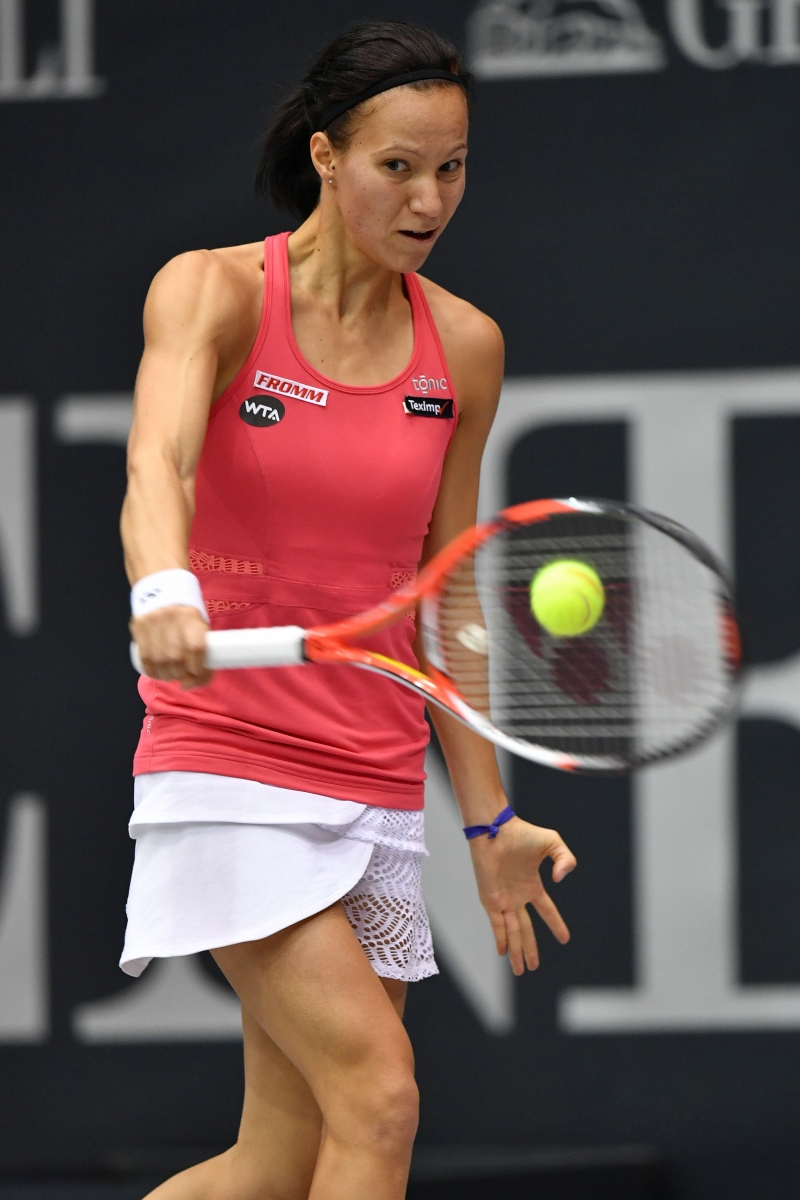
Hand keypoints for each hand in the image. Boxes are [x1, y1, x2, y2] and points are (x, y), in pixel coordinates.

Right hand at [130, 605, 212, 688]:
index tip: (198, 675)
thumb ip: (201, 648)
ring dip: (167, 676)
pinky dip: (152, 672)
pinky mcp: (138, 627)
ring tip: (171, 675)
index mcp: (191, 617)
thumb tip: (197, 679)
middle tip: (184, 676)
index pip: (196, 648)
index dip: (199, 668)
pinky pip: (144, 658)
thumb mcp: (199, 623)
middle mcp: (171, 619)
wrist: (160, 588)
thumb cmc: (186, 613)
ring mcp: (152, 623)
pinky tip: (158, 673)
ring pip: (159, 661)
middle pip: (176, 658)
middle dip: (181, 674)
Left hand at [469, 816, 576, 975]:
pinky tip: (505, 952)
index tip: (564, 939)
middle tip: (534, 967)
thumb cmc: (522, 833)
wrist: (495, 830)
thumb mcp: (554, 844)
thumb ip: (565, 860)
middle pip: (526, 929)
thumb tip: (560, 881)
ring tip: (521, 970)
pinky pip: (497, 923)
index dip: (555, 924)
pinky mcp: (491, 899)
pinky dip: (501, 938)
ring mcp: (503, 899)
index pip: (546, 910)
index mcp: (532, 885)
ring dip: (517, 951)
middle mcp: (517, 896)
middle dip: (530, 949)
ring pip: (512, 931)